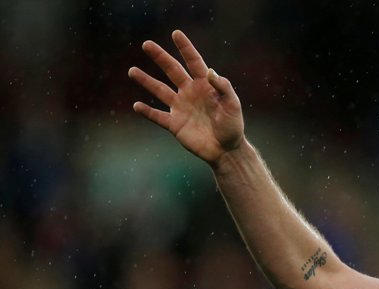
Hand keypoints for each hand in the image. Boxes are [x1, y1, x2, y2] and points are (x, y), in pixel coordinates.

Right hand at [129, 29, 243, 164]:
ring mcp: (180, 108)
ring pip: (160, 91)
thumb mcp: (233, 105)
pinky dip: (147, 112)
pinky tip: (136, 105)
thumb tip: (210, 71)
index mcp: (205, 86)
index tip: (176, 33)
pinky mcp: (174, 125)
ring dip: (146, 81)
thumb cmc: (233, 127)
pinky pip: (157, 117)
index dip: (185, 48)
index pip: (194, 62)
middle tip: (147, 44)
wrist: (226, 151)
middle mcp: (190, 93)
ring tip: (132, 71)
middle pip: (172, 70)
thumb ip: (224, 88)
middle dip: (160, 57)